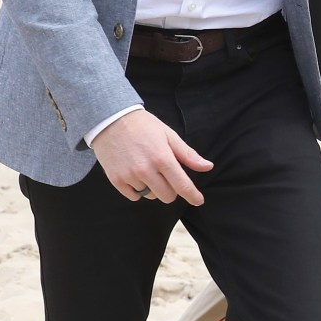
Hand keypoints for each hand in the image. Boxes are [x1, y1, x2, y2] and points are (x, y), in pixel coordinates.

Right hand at [91, 109, 212, 204]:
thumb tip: (208, 166)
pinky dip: (138, 190)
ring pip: (150, 196)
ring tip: (148, 168)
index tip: (199, 201)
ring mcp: (130, 177)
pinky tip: (136, 174)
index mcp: (162, 158)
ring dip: (154, 187)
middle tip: (167, 174)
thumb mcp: (169, 135)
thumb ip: (188, 155)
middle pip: (167, 196)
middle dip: (171, 189)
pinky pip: (134, 197)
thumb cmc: (144, 126)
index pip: (182, 185)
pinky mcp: (116, 181)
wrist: (112, 120)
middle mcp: (146, 170)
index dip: (193, 195)